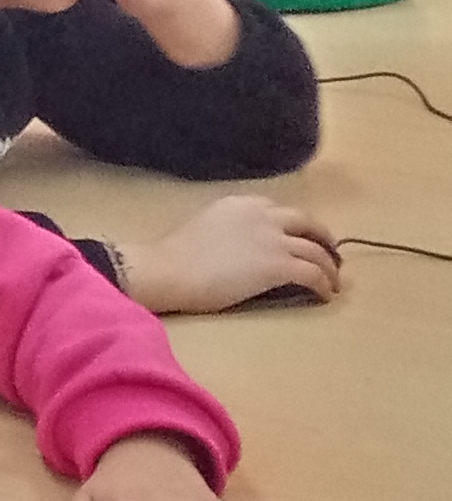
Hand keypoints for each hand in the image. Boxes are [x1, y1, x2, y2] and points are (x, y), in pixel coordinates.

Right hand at [120, 194, 339, 313]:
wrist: (167, 270)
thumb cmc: (172, 256)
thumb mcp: (204, 226)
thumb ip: (228, 228)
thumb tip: (240, 246)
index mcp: (240, 204)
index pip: (278, 210)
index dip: (294, 226)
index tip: (296, 238)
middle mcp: (262, 216)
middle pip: (307, 223)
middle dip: (323, 239)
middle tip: (330, 256)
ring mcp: (273, 240)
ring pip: (317, 251)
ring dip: (329, 268)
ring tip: (333, 282)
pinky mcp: (279, 266)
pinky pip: (313, 274)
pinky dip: (323, 284)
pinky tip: (324, 295)